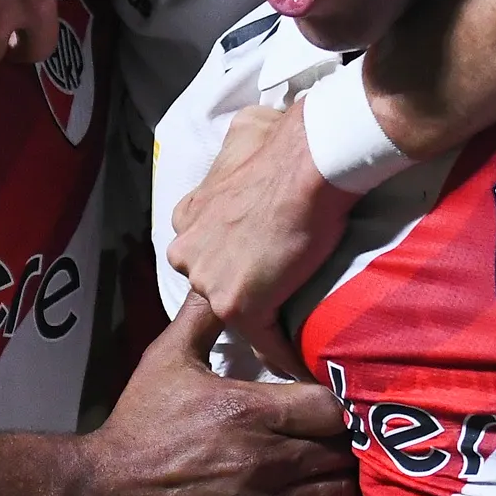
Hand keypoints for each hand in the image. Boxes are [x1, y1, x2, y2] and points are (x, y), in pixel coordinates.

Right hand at [69, 296, 355, 495]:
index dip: (340, 407)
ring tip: (330, 482)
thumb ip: (201, 318)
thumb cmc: (136, 426)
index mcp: (252, 411)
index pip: (332, 407)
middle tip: (335, 447)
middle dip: (344, 448)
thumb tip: (218, 279)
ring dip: (340, 488)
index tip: (330, 410)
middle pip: (342, 452)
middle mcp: (267, 459)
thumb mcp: (164, 360)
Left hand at [168, 103, 360, 379]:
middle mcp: (188, 253)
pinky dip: (285, 355)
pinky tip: (304, 364)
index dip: (233, 261)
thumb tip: (254, 130)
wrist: (307, 165)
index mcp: (188, 217)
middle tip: (284, 300)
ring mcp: (210, 283)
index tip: (258, 268)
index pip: (205, 252)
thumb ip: (238, 151)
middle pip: (215, 286)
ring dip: (266, 324)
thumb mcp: (243, 134)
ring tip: (297, 334)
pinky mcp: (239, 308)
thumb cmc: (282, 145)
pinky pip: (265, 343)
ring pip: (238, 314)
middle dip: (244, 294)